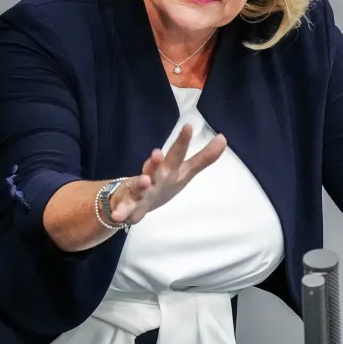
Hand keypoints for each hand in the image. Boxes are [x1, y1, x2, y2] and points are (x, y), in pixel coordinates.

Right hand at [110, 124, 226, 224]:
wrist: (132, 200)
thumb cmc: (162, 182)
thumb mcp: (184, 172)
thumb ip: (203, 158)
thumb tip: (223, 138)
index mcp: (166, 168)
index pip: (176, 154)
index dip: (182, 141)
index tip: (189, 127)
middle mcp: (152, 176)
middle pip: (155, 168)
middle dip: (156, 161)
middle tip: (158, 154)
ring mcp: (138, 191)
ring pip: (138, 187)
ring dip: (140, 184)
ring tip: (145, 181)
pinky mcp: (128, 207)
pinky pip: (124, 210)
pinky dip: (120, 213)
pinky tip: (119, 216)